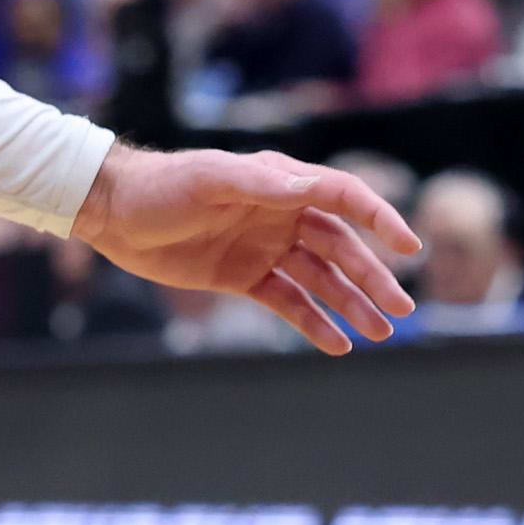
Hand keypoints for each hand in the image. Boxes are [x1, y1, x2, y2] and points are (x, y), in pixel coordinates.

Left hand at [81, 147, 418, 351]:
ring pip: (321, 280)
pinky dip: (314, 323)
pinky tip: (338, 345)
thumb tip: (313, 188)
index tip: (409, 246)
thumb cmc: (162, 186)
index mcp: (281, 183)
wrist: (114, 214)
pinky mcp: (244, 278)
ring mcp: (265, 248)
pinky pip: (288, 303)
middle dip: (374, 278)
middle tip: (402, 308)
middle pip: (341, 248)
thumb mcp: (211, 179)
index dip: (380, 220)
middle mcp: (282, 214)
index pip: (344, 199)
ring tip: (381, 332)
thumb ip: (263, 185)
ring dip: (351, 304)